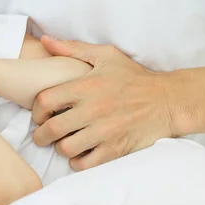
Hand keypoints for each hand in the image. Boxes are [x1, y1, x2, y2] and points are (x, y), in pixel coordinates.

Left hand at [31, 37, 174, 170]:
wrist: (167, 100)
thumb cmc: (134, 77)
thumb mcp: (105, 55)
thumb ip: (72, 48)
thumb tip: (45, 41)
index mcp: (86, 86)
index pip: (45, 101)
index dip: (36, 111)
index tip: (40, 114)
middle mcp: (92, 110)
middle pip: (51, 130)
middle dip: (40, 135)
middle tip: (42, 135)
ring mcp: (104, 132)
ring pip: (66, 149)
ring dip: (59, 148)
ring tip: (62, 142)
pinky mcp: (116, 150)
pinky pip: (86, 164)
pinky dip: (77, 162)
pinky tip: (80, 153)